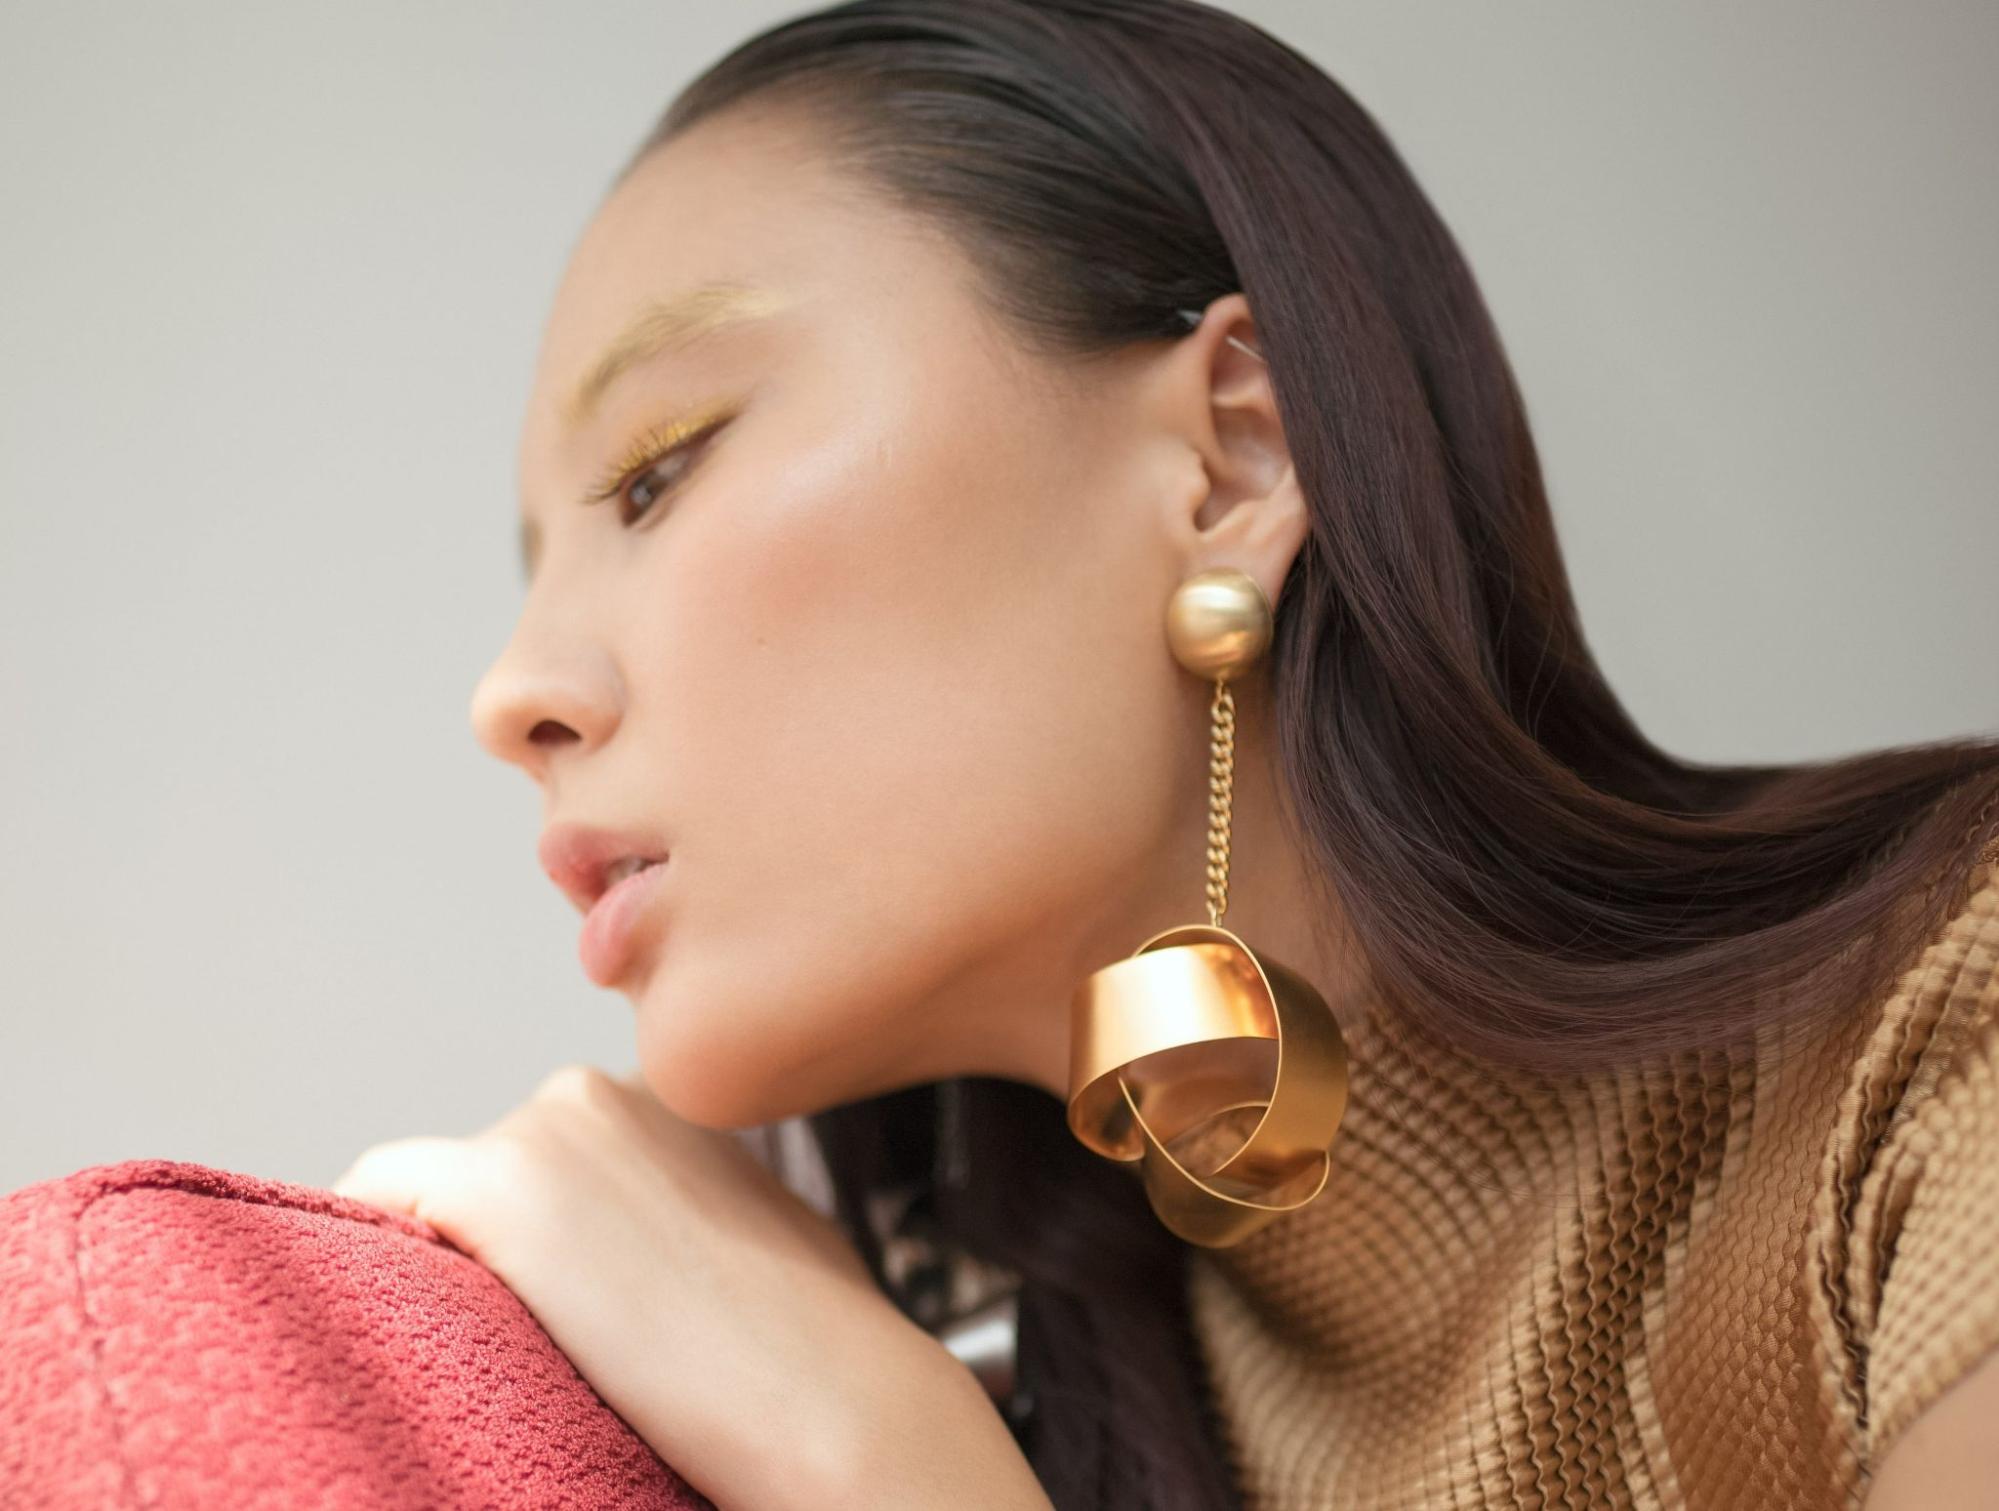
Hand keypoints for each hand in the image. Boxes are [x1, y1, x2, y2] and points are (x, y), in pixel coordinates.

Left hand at [329, 1063, 1049, 1509]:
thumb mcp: (758, 1230)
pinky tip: (416, 1316)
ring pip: (431, 1186)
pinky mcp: (494, 1182)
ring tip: (507, 1342)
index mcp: (665, 1096)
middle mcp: (599, 1092)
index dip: (550, 1238)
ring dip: (446, 1253)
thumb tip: (654, 1258)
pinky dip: (373, 1246)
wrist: (826, 1393)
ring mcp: (544, 1130)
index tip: (568, 1309)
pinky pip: (376, 1192)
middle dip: (495, 1242)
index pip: (554, 1154)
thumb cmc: (816, 1341)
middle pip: (489, 1166)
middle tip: (542, 1337)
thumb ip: (691, 1205)